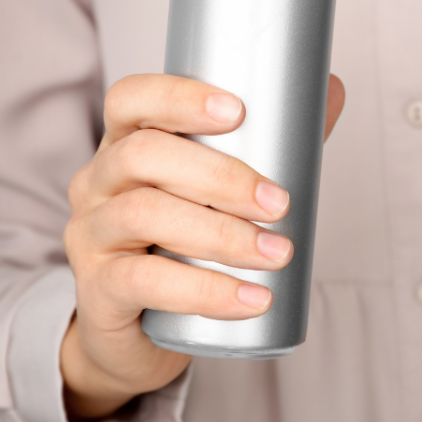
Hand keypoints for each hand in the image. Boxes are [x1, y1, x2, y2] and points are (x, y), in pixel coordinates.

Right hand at [60, 73, 345, 418]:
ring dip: (221, 234)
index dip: (178, 97)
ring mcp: (90, 235)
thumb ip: (269, 145)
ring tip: (277, 253)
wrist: (136, 333)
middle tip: (280, 203)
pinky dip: (206, 291)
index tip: (238, 111)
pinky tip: (252, 299)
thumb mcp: (217, 193)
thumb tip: (330, 89)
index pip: (131, 99)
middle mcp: (96, 181)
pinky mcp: (96, 290)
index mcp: (124, 144)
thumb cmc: (182, 245)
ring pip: (143, 215)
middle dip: (220, 175)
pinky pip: (143, 282)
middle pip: (143, 155)